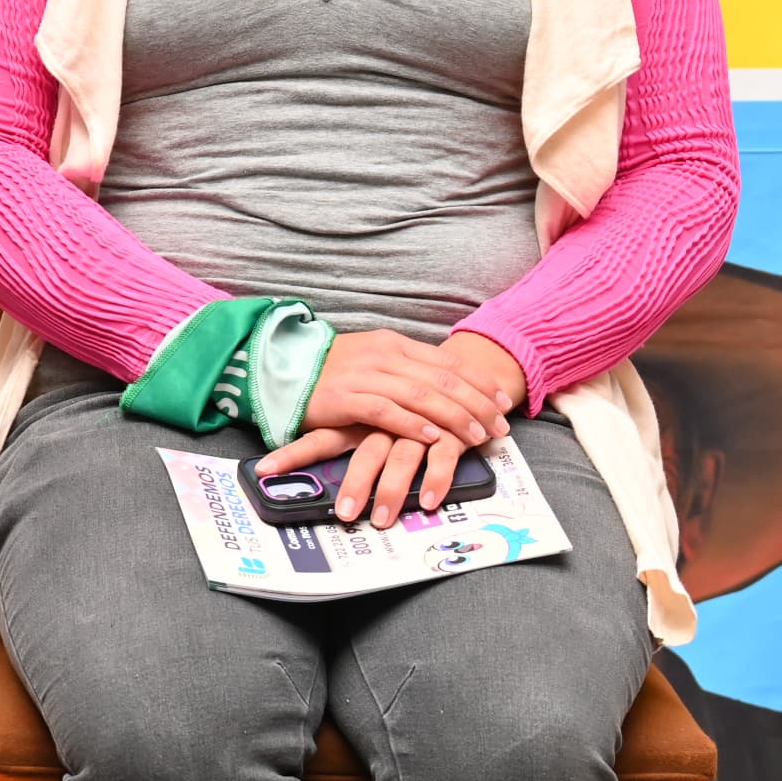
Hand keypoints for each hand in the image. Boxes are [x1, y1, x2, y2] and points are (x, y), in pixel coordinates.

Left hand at [255, 425, 461, 527]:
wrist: (461, 376)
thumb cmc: (406, 405)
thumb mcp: (370, 415)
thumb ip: (341, 436)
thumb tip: (290, 468)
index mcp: (359, 416)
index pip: (321, 435)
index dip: (294, 453)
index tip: (265, 472)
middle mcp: (385, 421)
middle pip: (364, 453)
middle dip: (354, 485)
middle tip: (345, 514)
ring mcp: (418, 426)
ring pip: (401, 458)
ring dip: (391, 491)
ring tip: (382, 520)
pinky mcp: (451, 432)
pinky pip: (443, 457)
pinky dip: (436, 479)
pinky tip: (429, 501)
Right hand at [298, 327, 515, 455]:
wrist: (277, 370)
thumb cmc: (330, 372)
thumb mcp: (373, 362)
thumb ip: (407, 371)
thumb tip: (447, 389)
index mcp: (393, 343)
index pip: (449, 362)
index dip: (481, 383)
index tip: (504, 402)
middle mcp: (382, 355)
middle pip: (442, 380)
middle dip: (477, 405)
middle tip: (500, 427)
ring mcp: (362, 375)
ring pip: (421, 395)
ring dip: (454, 417)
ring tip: (477, 436)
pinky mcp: (343, 397)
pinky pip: (386, 411)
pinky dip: (413, 424)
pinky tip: (433, 437)